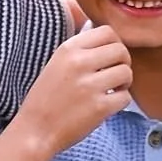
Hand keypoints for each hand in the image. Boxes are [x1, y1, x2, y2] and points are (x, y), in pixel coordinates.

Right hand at [17, 20, 131, 158]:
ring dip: (124, 83)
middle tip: (114, 75)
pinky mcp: (99, 107)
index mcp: (68, 49)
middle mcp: (79, 63)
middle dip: (123, 63)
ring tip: (112, 90)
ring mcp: (89, 86)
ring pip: (126, 72)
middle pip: (121, 50)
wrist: (35, 132)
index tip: (110, 57)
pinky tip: (108, 105)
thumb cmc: (45, 99)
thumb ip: (78, 49)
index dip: (115, 43)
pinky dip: (120, 102)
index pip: (107, 31)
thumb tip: (97, 28)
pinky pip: (125, 96)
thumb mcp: (55, 64)